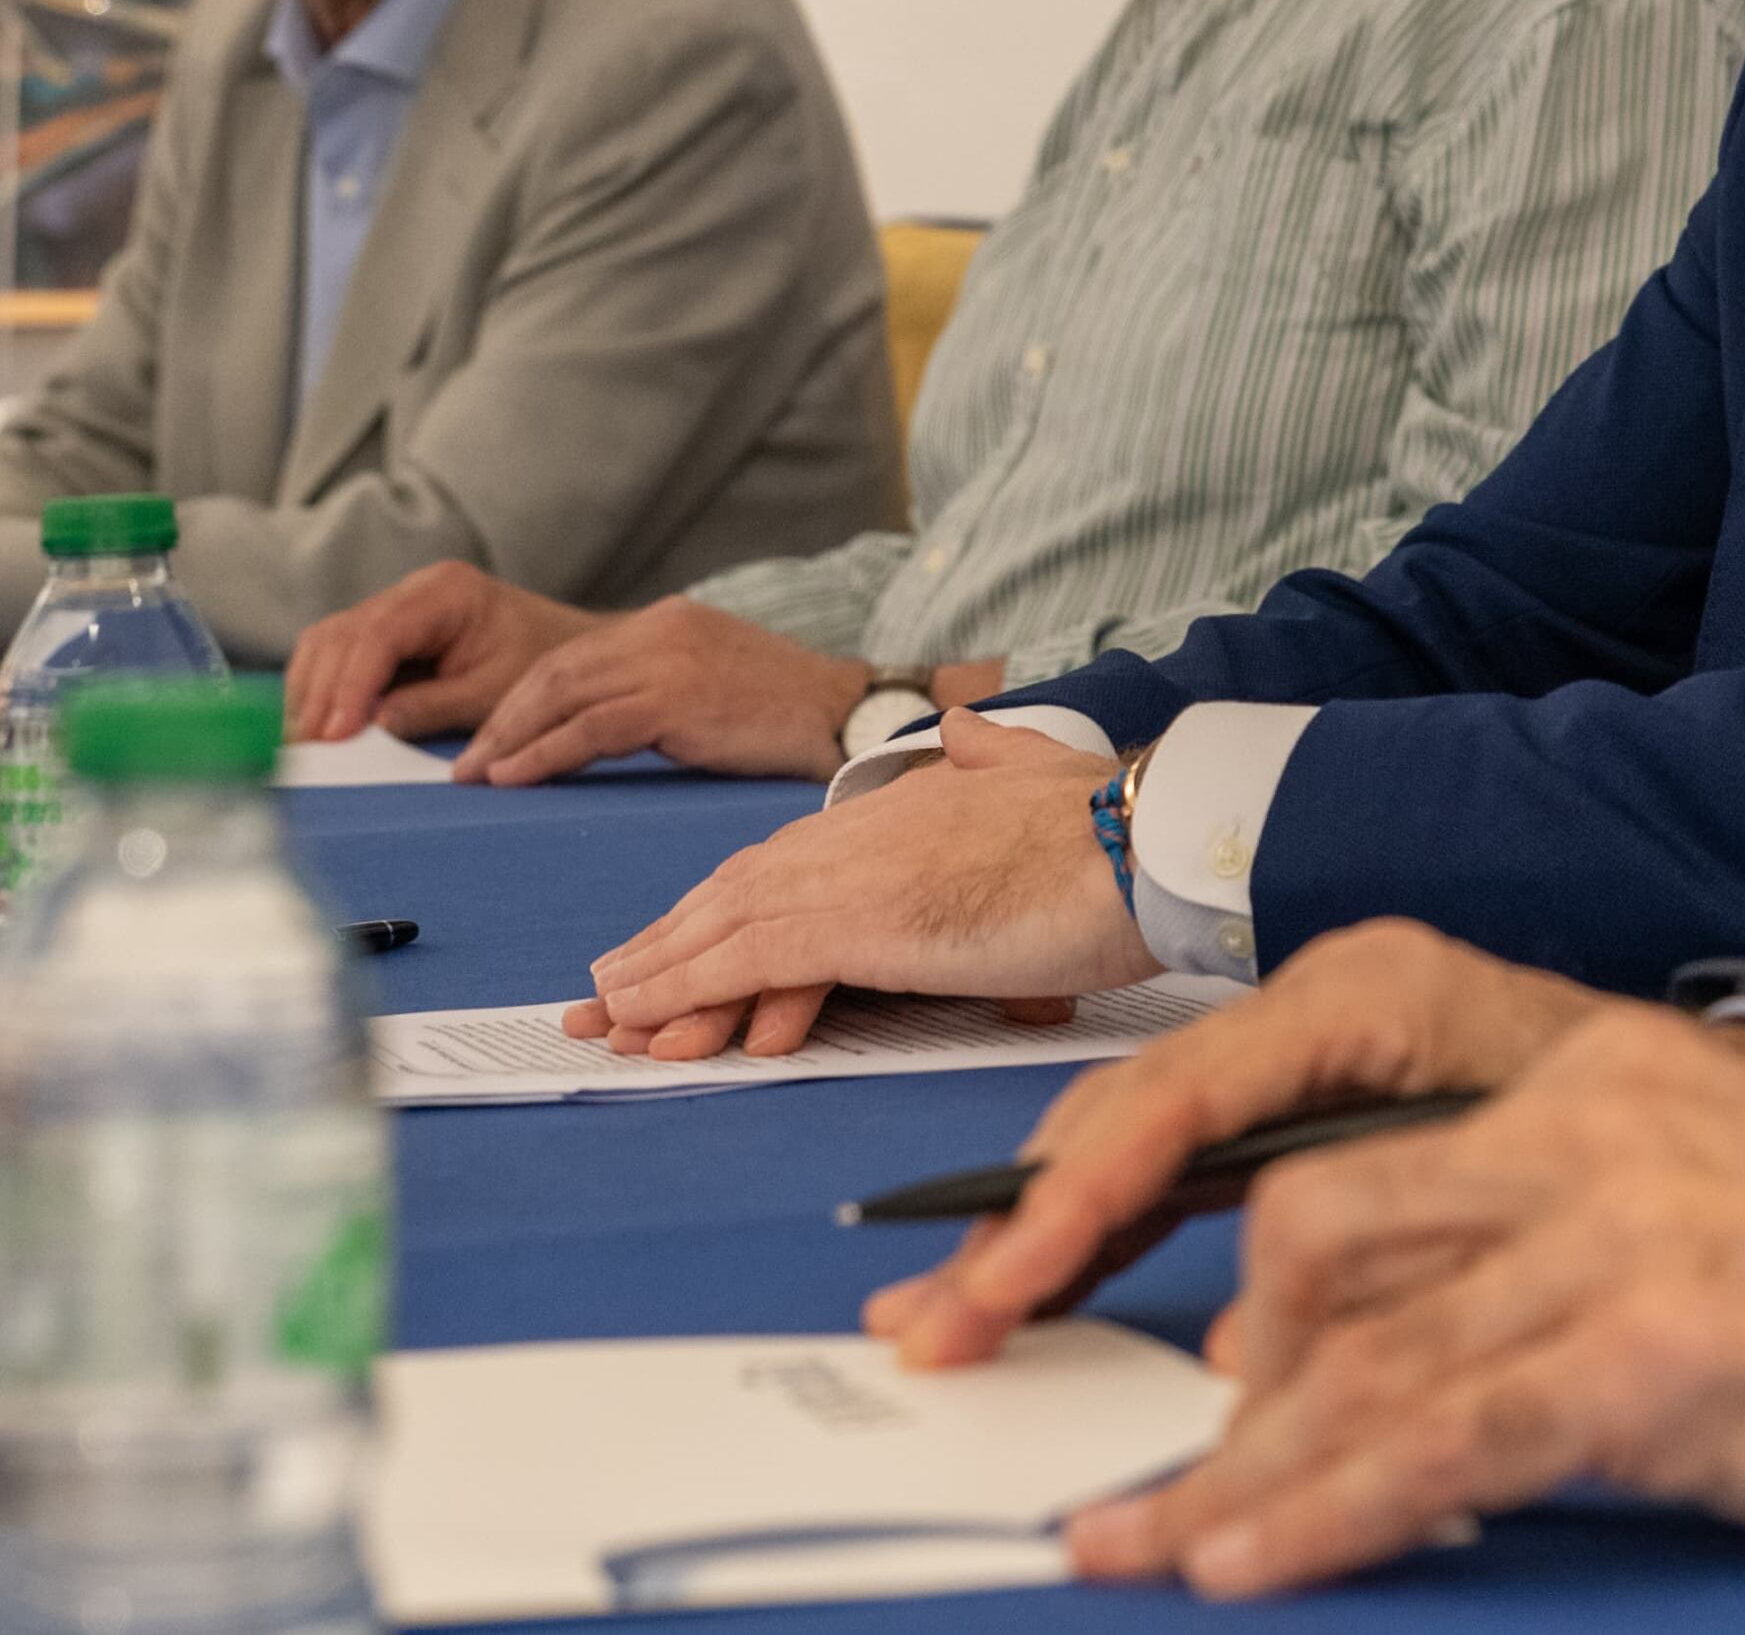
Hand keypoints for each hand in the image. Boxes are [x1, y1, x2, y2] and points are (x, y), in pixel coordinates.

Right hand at [280, 561, 592, 744]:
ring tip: (302, 745)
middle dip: (320, 694)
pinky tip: (316, 727)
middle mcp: (413, 589)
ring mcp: (395, 606)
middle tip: (303, 749)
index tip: (334, 734)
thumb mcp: (494, 694)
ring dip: (311, 693)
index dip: (349, 685)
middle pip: (342, 635)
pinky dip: (321, 689)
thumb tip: (369, 726)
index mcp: (447, 592)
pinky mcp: (387, 631)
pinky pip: (337, 654)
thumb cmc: (541, 667)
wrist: (568, 650)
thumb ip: (432, 707)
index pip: (379, 634)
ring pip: (328, 642)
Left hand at [460, 596, 872, 784]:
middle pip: (555, 669)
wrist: (853, 715)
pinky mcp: (678, 697)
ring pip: (562, 694)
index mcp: (669, 622)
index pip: (574, 656)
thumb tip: (605, 727)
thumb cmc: (791, 717)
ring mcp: (670, 659)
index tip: (490, 739)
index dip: (521, 698)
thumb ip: (661, 691)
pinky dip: (543, 753)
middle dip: (501, 718)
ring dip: (509, 737)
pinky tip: (515, 777)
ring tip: (477, 776)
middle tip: (465, 765)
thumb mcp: (716, 685)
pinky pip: (590, 728)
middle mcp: (662, 629)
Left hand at [567, 713, 1146, 1059]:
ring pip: (723, 926)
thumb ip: (992, 754)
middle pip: (736, 892)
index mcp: (899, 808)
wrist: (1142, 837)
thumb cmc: (1109, 825)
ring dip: (655, 976)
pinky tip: (644, 1020)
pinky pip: (744, 959)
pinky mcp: (856, 920)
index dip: (722, 908)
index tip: (677, 945)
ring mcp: (853, 874)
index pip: (786, 862)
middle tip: (604, 995)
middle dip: (666, 948)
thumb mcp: (1039, 772)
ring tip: (602, 1017)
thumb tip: (966, 724)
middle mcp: (859, 833)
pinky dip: (684, 988)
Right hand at [868, 919, 1629, 1365]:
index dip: (1081, 1194)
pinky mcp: (1297, 1100)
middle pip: (1133, 1112)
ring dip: (1036, 1234)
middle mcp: (1315, 1002)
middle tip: (933, 1320)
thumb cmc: (1645, 1111)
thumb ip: (1387, 1238)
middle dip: (1025, 1223)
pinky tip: (1026, 1288)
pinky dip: (1097, 1228)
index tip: (1007, 1278)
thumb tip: (1238, 1346)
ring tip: (943, 1316)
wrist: (1716, 1084)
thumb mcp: (1524, 1151)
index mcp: (1365, 991)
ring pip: (1135, 1140)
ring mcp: (1298, 1047)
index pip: (1186, 1095)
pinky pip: (1173, 1163)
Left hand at [1053, 999, 1744, 1595]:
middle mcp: (1580, 1137)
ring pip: (1355, 1361)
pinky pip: (1436, 1445)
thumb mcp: (1700, 1201)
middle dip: (1216, 1373)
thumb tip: (1384, 1348)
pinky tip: (1251, 1562)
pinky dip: (1322, 1514)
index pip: (1356, 1153)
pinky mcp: (1646, 1356)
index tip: (1190, 1349)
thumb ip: (1548, 1238)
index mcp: (1589, 1081)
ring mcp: (1609, 1241)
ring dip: (1232, 1478)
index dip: (1250, 1268)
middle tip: (1156, 1475)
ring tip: (1146, 1549)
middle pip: (1319, 1239)